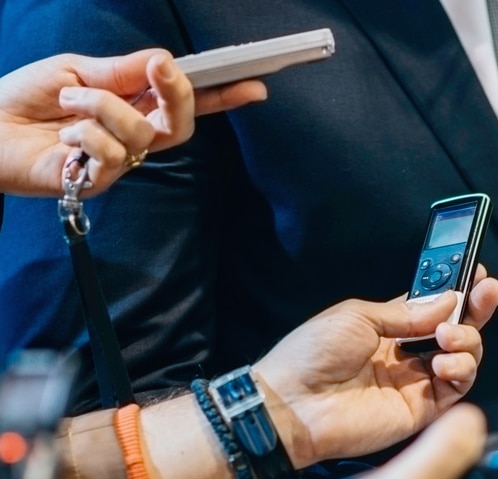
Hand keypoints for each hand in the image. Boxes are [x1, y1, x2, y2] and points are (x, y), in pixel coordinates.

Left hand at [0, 49, 265, 196]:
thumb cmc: (26, 98)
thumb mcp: (79, 71)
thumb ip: (123, 71)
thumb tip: (165, 61)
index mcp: (133, 105)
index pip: (187, 103)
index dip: (222, 97)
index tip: (255, 85)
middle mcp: (134, 136)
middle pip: (181, 124)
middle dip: (177, 94)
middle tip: (159, 71)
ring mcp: (119, 162)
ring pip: (142, 133)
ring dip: (101, 107)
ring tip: (68, 101)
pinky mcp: (99, 181)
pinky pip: (112, 153)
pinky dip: (83, 133)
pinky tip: (63, 135)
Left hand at [254, 266, 497, 465]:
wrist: (293, 403)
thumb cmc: (312, 354)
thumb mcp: (359, 316)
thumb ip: (409, 312)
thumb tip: (450, 301)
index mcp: (390, 326)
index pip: (435, 306)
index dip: (458, 291)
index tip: (477, 272)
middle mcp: (408, 353)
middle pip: (457, 329)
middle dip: (477, 309)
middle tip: (487, 291)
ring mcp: (416, 382)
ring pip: (464, 357)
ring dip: (467, 340)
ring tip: (448, 336)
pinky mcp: (422, 409)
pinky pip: (457, 388)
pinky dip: (461, 370)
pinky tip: (444, 362)